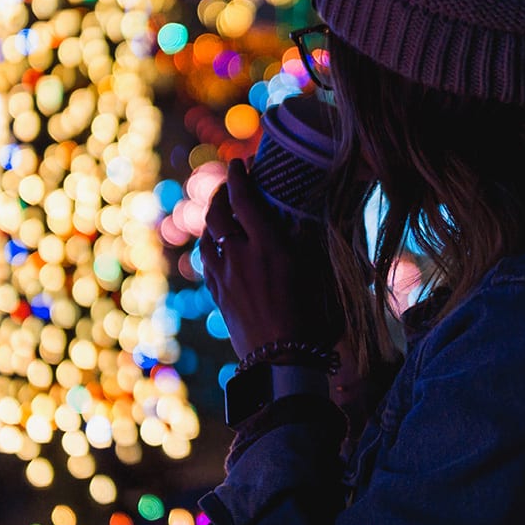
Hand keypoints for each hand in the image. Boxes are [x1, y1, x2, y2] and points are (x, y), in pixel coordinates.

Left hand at [201, 159, 342, 359]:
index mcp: (269, 246)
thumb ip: (307, 241)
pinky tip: (217, 245)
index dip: (239, 177)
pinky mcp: (218, 296)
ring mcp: (225, 277)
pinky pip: (207, 260)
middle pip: (218, 213)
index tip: (240, 163)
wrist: (282, 361)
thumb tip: (304, 218)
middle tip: (230, 184)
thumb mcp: (317, 273)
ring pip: (207, 236)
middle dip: (221, 193)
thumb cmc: (311, 318)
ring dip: (212, 219)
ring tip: (222, 212)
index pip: (245, 199)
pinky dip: (210, 244)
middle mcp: (241, 257)